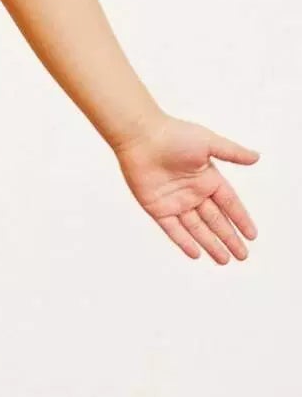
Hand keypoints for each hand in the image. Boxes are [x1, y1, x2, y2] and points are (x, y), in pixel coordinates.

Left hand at [113, 115, 258, 261]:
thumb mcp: (209, 143)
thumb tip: (256, 158)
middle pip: (216, 221)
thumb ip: (232, 153)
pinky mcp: (157, 207)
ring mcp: (175, 201)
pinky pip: (173, 229)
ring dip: (211, 244)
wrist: (141, 137)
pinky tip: (196, 254)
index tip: (252, 235)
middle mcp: (193, 192)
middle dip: (229, 238)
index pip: (229, 204)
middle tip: (242, 256)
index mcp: (208, 178)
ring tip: (225, 260)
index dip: (241, 220)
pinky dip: (184, 241)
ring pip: (197, 229)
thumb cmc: (174, 135)